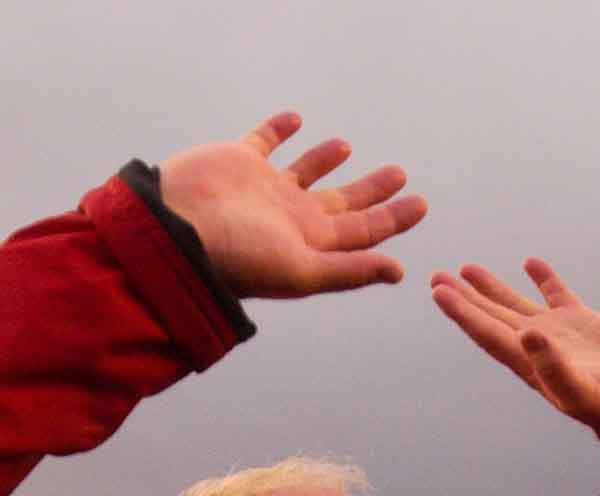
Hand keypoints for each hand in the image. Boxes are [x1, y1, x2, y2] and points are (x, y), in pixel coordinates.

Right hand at [158, 111, 426, 298]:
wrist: (178, 229)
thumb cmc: (238, 257)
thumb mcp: (302, 270)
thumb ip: (349, 269)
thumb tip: (397, 272)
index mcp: (309, 243)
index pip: (362, 232)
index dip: (393, 218)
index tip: (421, 203)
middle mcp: (289, 216)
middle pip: (341, 203)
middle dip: (371, 190)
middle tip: (399, 173)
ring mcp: (264, 188)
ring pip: (304, 171)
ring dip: (324, 160)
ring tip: (345, 145)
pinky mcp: (239, 161)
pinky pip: (264, 140)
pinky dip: (279, 129)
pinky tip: (295, 119)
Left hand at [431, 260, 599, 462]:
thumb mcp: (584, 391)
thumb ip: (554, 367)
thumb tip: (527, 334)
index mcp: (529, 363)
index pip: (487, 332)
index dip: (462, 313)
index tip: (438, 290)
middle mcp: (537, 347)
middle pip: (491, 317)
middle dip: (464, 298)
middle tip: (436, 276)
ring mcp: (560, 334)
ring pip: (516, 304)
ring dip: (491, 288)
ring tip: (467, 268)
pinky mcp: (585, 324)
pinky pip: (557, 295)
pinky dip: (543, 278)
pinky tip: (530, 262)